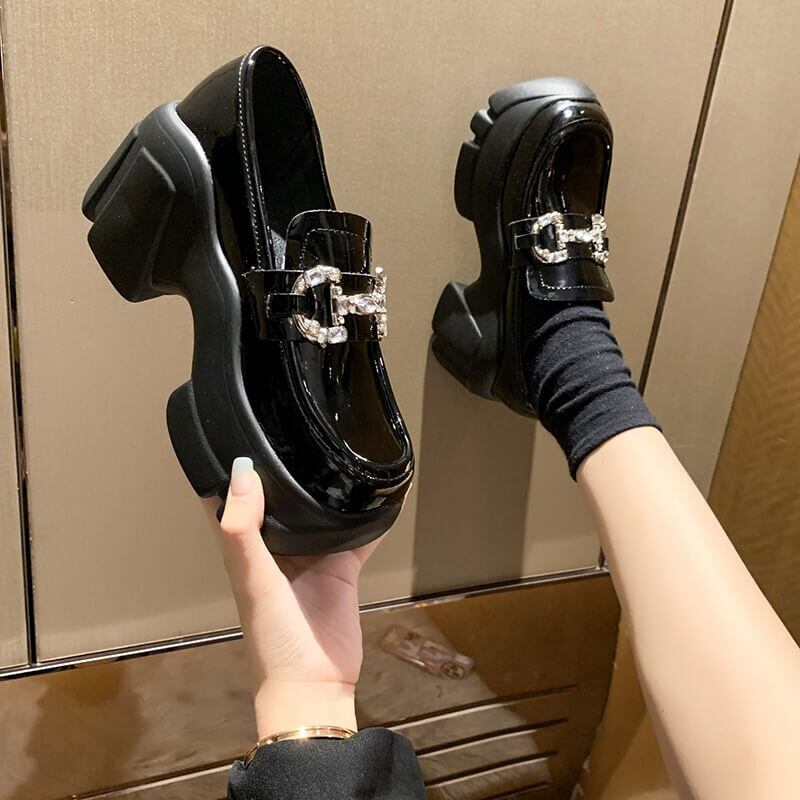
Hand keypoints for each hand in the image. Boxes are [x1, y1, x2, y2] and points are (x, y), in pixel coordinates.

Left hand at [211, 457, 380, 737]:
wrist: (316, 685)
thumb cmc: (274, 639)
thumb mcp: (253, 581)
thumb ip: (243, 530)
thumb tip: (243, 470)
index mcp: (246, 548)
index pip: (232, 500)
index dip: (233, 469)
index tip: (241, 431)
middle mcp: (277, 548)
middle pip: (281, 499)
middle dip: (286, 469)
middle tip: (300, 428)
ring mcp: (312, 557)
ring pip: (320, 512)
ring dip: (327, 488)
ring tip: (340, 450)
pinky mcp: (342, 568)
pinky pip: (358, 536)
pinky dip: (369, 517)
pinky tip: (382, 494)